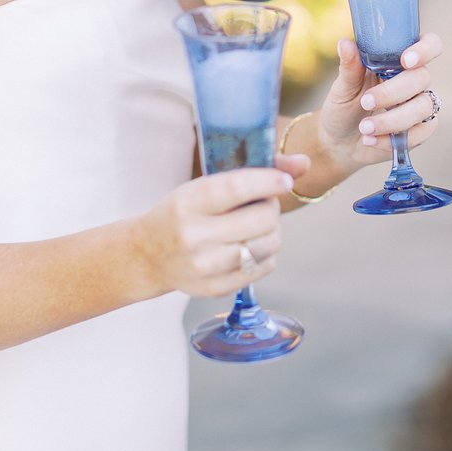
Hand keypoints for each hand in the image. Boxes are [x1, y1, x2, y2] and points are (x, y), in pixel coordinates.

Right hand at [131, 163, 299, 297]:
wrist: (147, 255)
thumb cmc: (181, 213)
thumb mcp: (202, 186)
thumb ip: (253, 172)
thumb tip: (304, 163)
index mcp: (188, 203)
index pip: (237, 189)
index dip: (269, 181)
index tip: (283, 180)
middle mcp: (195, 236)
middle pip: (263, 218)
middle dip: (271, 206)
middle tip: (260, 203)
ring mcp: (206, 266)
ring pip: (270, 243)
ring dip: (272, 229)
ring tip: (255, 224)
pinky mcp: (217, 287)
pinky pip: (265, 266)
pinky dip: (266, 252)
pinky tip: (249, 244)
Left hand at [310, 32, 443, 177]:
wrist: (340, 142)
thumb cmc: (343, 108)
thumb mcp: (342, 88)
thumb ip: (349, 67)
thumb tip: (345, 44)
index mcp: (398, 61)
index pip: (428, 45)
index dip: (425, 49)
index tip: (406, 61)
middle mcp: (414, 80)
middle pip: (422, 78)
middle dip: (393, 92)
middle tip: (366, 102)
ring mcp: (420, 105)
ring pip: (423, 107)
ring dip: (393, 120)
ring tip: (364, 128)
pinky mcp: (421, 130)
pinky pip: (420, 133)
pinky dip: (393, 139)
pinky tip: (371, 140)